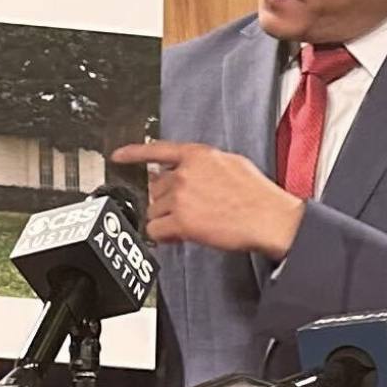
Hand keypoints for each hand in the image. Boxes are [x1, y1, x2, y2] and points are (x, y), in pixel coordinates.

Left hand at [110, 141, 304, 259]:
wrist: (269, 218)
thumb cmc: (258, 195)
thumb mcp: (232, 163)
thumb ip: (205, 164)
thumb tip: (193, 170)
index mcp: (198, 155)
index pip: (157, 150)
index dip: (134, 153)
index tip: (118, 156)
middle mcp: (184, 174)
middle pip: (155, 188)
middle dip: (167, 201)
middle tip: (187, 211)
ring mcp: (181, 197)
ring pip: (154, 210)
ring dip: (167, 219)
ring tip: (191, 223)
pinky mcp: (181, 222)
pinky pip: (156, 230)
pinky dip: (164, 236)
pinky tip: (179, 235)